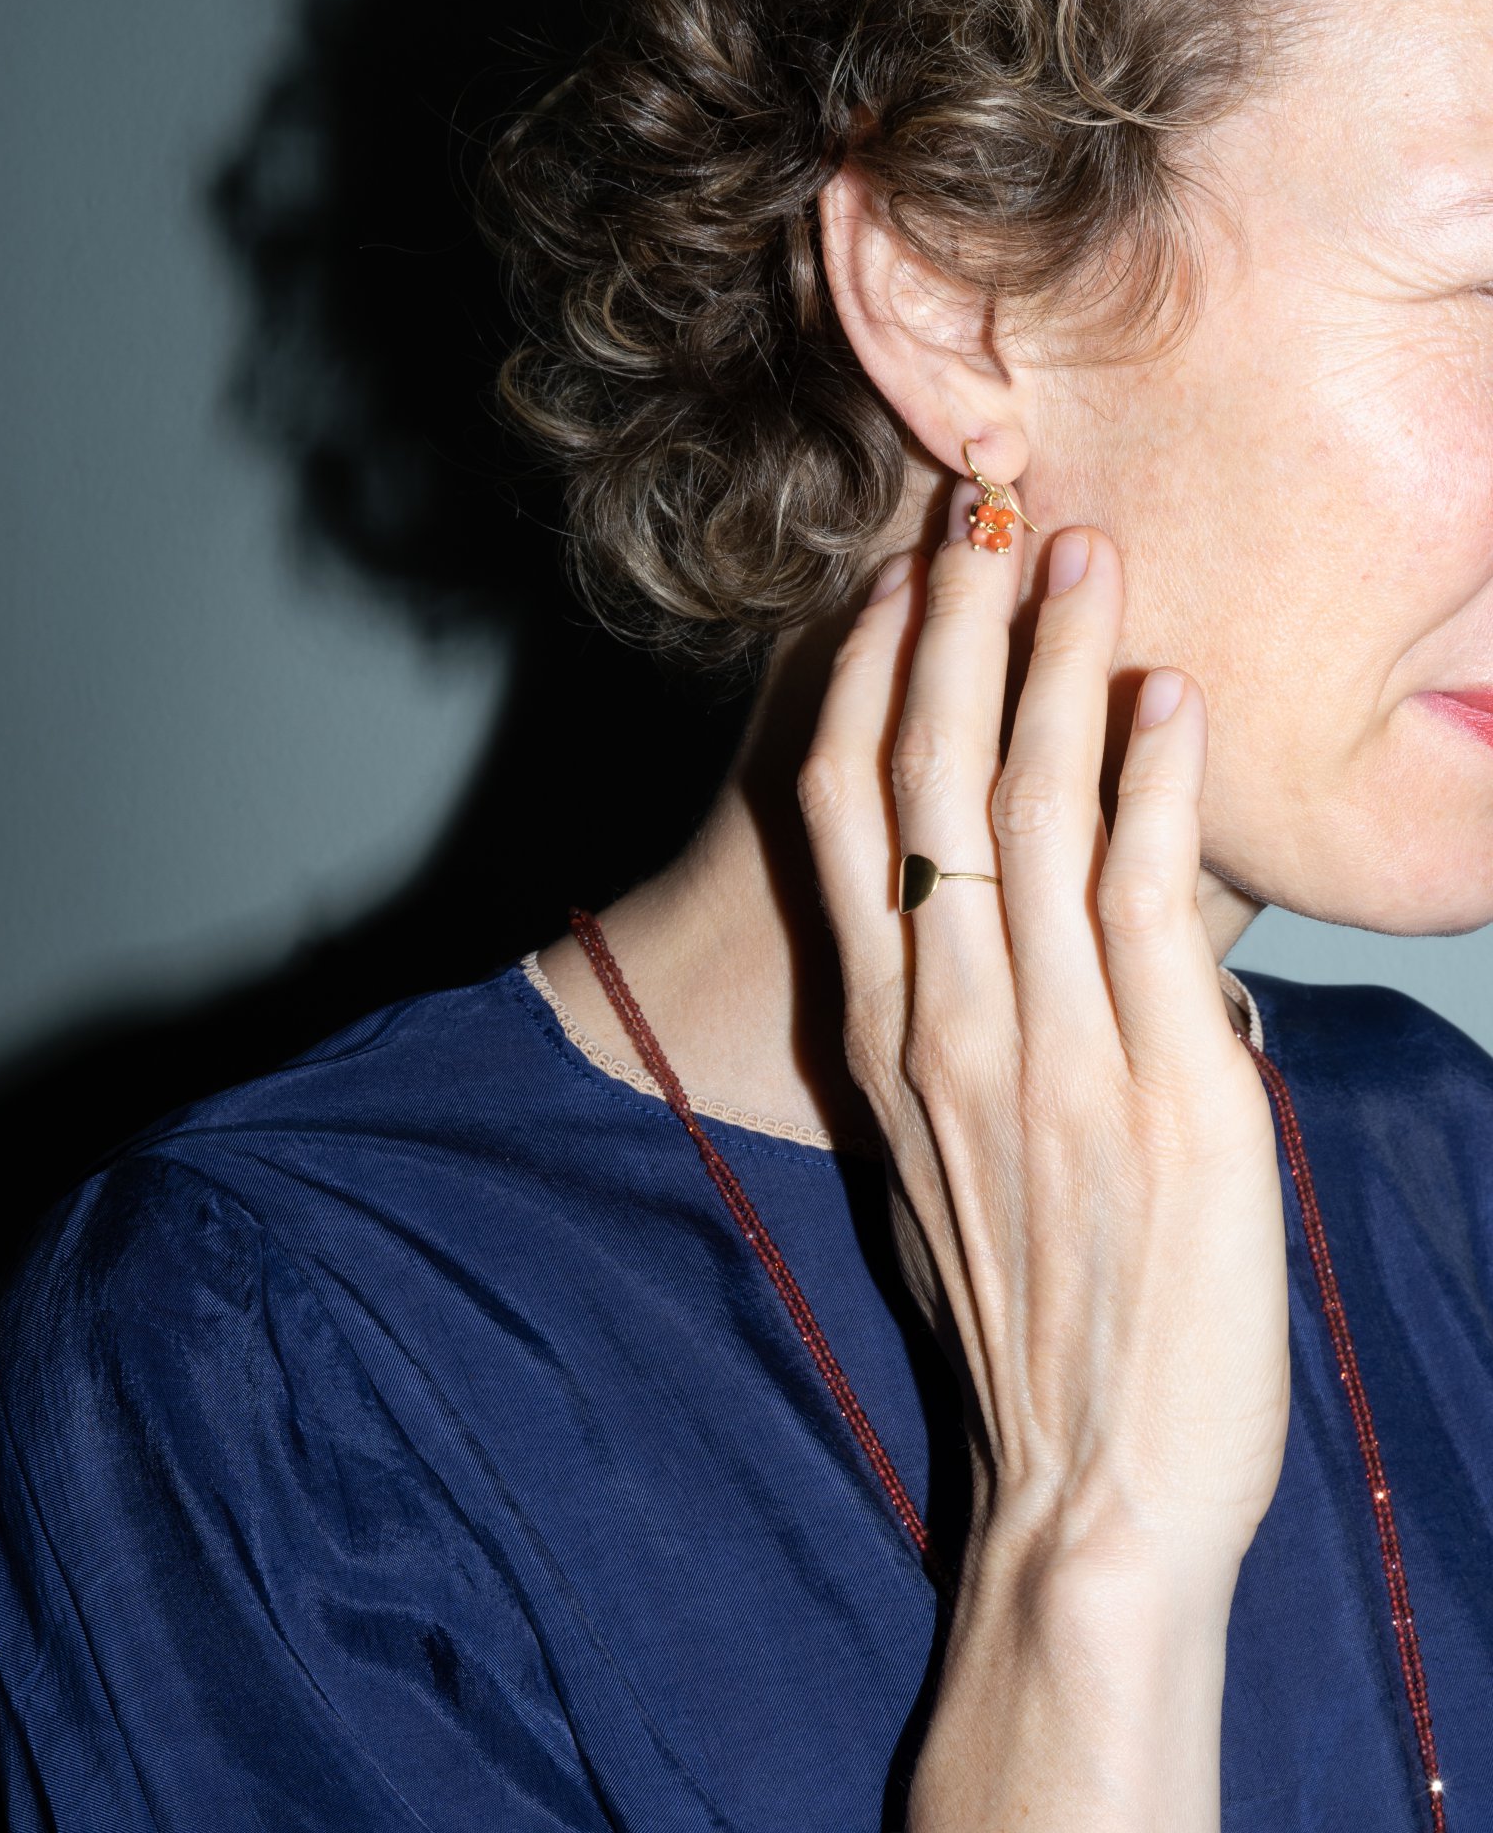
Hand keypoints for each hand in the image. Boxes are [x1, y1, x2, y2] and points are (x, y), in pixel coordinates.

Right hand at [797, 485, 1289, 1582]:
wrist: (1092, 1498)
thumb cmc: (1029, 1322)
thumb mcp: (938, 1157)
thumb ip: (946, 1027)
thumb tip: (982, 917)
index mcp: (886, 1038)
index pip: (846, 812)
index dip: (868, 679)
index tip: (897, 582)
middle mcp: (947, 1030)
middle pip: (928, 779)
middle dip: (955, 632)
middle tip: (984, 515)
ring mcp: (1051, 1060)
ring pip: (1033, 817)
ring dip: (1058, 670)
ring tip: (1082, 556)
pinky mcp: (1165, 1097)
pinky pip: (1146, 908)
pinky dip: (1155, 791)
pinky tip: (1166, 701)